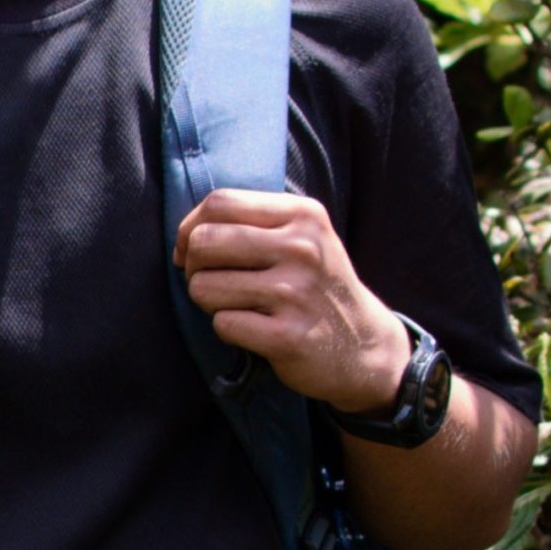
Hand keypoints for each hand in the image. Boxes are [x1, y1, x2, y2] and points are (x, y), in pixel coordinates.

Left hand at [175, 188, 409, 413]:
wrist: (365, 346)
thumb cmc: (317, 286)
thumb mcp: (304, 237)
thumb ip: (252, 222)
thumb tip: (185, 236)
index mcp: (303, 215)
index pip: (220, 202)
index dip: (190, 226)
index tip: (190, 250)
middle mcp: (302, 249)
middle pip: (204, 241)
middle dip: (193, 266)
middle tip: (212, 282)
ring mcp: (295, 293)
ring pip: (204, 286)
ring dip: (209, 302)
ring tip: (239, 306)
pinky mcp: (287, 336)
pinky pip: (222, 324)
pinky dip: (228, 329)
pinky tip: (254, 330)